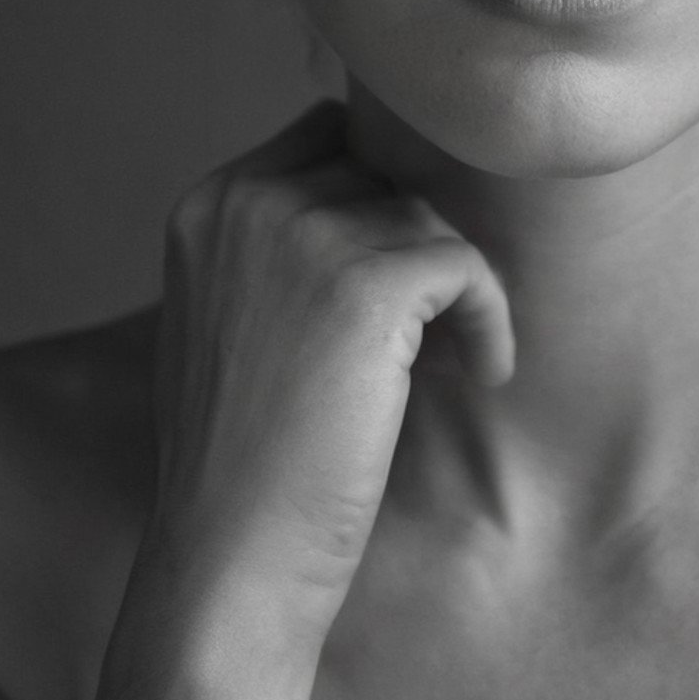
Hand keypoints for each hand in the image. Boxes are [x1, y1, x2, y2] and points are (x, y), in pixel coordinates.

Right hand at [142, 99, 513, 661]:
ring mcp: (306, 236)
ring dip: (454, 292)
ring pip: (429, 222)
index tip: (394, 288)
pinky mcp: (368, 285)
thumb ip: (279, 246)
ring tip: (444, 366)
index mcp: (208, 205)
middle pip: (384, 180)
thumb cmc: (242, 457)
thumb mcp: (228, 320)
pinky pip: (468, 265)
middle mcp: (248, 202)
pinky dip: (490, 320)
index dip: (376, 208)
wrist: (230, 559)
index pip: (329, 140)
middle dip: (414, 255)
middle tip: (426, 342)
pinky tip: (480, 375)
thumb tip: (395, 202)